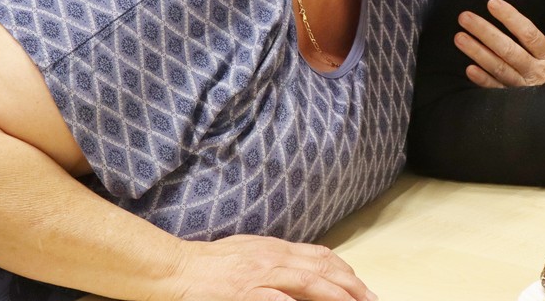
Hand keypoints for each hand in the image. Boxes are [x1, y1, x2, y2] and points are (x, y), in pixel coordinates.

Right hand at [171, 235, 375, 300]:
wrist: (175, 269)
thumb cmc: (208, 265)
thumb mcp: (247, 252)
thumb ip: (273, 259)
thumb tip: (299, 266)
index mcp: (273, 249)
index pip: (318, 256)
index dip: (344, 270)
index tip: (361, 285)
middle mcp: (271, 259)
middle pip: (320, 269)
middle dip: (350, 285)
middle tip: (370, 299)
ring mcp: (259, 277)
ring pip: (306, 282)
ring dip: (334, 295)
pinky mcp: (244, 293)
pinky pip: (275, 299)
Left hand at [453, 0, 544, 87]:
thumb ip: (540, 50)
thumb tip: (514, 27)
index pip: (529, 33)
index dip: (510, 17)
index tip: (492, 3)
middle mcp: (539, 72)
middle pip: (508, 49)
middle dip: (484, 32)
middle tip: (464, 17)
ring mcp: (528, 89)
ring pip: (500, 68)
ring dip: (478, 52)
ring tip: (459, 38)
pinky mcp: (520, 105)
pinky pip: (499, 91)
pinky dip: (484, 80)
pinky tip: (469, 69)